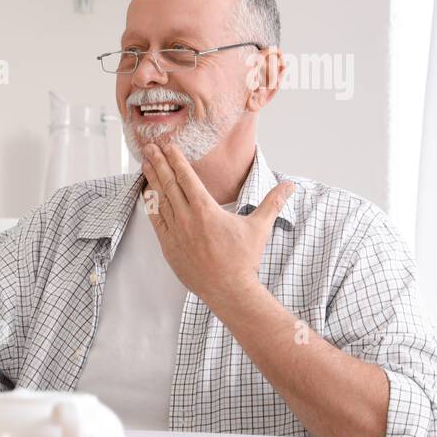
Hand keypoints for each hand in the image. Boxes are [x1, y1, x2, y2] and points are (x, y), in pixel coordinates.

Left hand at [141, 139, 293, 309]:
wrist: (228, 290)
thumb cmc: (243, 260)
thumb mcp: (259, 227)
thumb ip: (272, 202)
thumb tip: (290, 185)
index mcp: (206, 210)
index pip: (187, 177)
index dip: (176, 159)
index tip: (167, 145)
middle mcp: (187, 219)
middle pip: (169, 184)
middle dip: (159, 163)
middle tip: (149, 147)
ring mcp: (175, 233)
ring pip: (159, 200)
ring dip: (152, 180)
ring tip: (145, 164)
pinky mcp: (168, 246)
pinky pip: (155, 220)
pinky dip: (150, 205)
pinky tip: (146, 194)